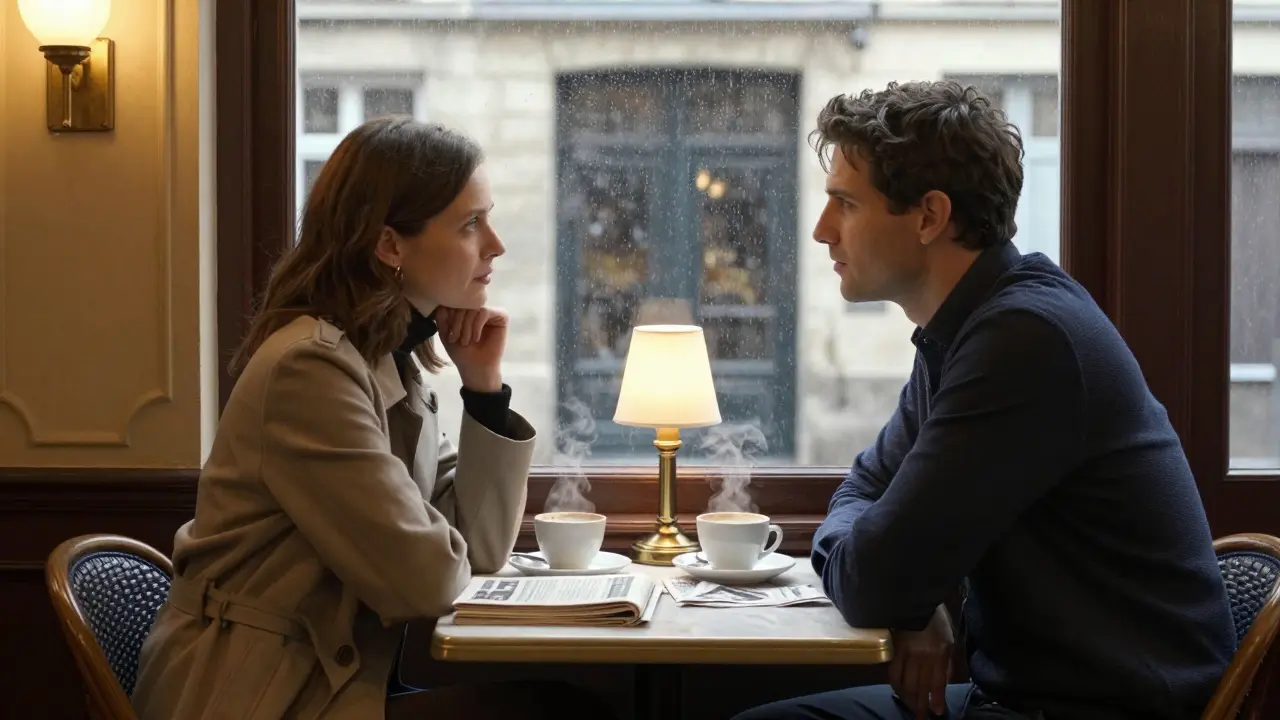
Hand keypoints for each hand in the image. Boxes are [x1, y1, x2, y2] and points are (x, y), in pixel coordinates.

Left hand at [434, 306, 506, 392]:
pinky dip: (477, 326)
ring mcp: (490, 312)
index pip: (454, 302)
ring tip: (465, 341)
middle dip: (457, 322)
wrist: (476, 368)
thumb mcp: (446, 333)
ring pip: (473, 308)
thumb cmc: (461, 352)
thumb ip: (442, 317)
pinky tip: (476, 338)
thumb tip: (443, 303)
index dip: (448, 316)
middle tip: (455, 339)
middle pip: (463, 303)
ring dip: (466, 326)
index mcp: (465, 310)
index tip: (447, 334)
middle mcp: (478, 308)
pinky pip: (484, 312)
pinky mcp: (501, 316)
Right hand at [889, 604, 954, 718]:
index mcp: (940, 653)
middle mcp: (923, 656)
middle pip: (921, 686)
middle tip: (922, 718)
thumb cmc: (935, 619)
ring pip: (907, 683)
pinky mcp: (895, 650)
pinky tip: (898, 692)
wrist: (915, 599)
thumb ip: (947, 660)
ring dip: (909, 699)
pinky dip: (896, 685)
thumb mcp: (949, 639)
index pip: (937, 682)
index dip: (937, 699)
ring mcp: (908, 654)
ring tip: (911, 709)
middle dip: (922, 705)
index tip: (937, 711)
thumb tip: (944, 680)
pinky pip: (894, 672)